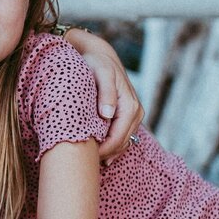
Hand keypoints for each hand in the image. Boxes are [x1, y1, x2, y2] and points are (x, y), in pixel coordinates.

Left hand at [62, 28, 142, 158]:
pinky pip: (122, 137)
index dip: (102, 150)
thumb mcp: (100, 73)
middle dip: (104, 154)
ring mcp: (133, 116)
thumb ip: (105, 92)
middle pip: (121, 144)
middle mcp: (135, 113)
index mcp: (130, 106)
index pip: (117, 138)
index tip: (84, 156)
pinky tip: (98, 153)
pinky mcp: (127, 116)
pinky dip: (111, 146)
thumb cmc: (97, 63)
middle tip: (83, 163)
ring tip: (89, 161)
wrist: (100, 55)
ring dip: (108, 153)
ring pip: (123, 143)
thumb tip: (108, 114)